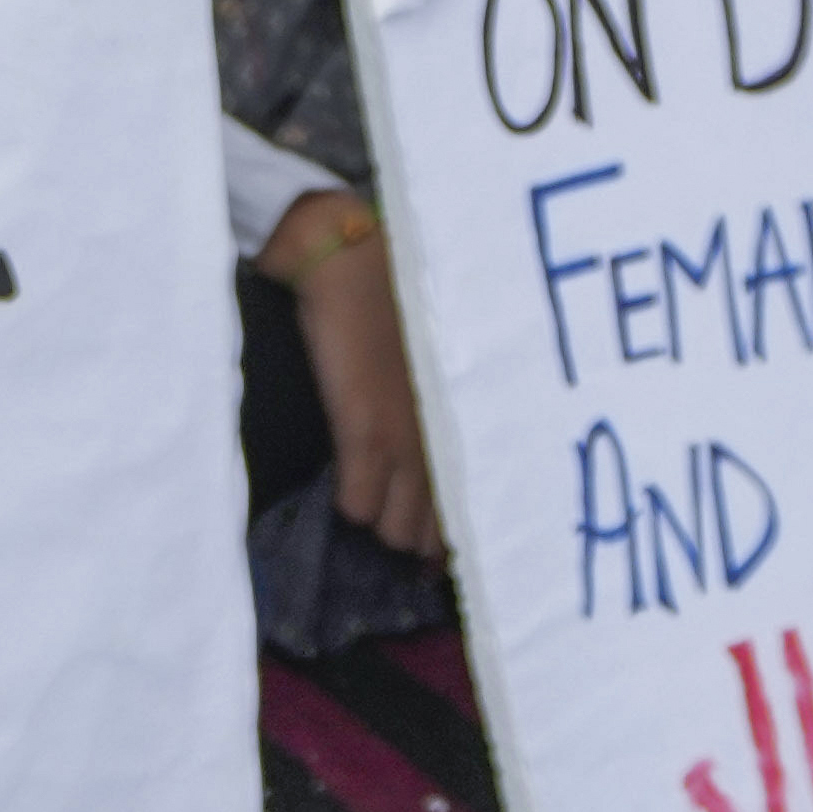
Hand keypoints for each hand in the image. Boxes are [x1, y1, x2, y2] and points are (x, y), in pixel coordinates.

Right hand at [282, 203, 441, 557]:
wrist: (352, 265)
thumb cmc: (398, 302)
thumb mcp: (439, 366)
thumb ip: (443, 411)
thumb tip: (433, 445)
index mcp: (468, 427)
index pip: (469, 511)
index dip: (447, 534)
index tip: (433, 546)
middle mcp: (445, 445)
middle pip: (432, 533)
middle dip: (413, 537)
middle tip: (396, 525)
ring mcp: (407, 443)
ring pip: (397, 530)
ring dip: (381, 524)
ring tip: (368, 507)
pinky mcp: (364, 434)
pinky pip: (358, 506)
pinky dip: (350, 505)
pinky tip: (343, 487)